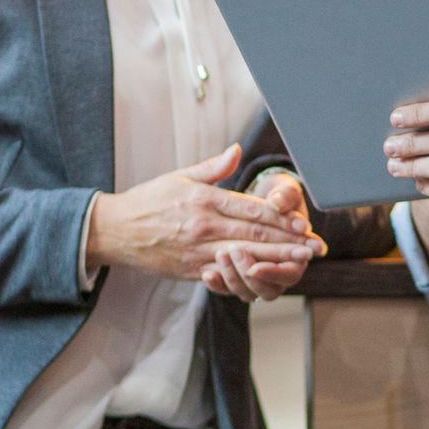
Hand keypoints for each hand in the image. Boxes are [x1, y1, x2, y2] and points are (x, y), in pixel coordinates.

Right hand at [88, 145, 319, 280]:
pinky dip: (248, 276)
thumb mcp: (180, 176)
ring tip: (300, 263)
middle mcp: (204, 225)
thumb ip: (213, 168)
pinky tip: (267, 277)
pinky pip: (225, 274)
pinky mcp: (192, 269)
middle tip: (314, 248)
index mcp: (204, 199)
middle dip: (288, 242)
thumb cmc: (149, 201)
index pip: (251, 209)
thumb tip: (237, 150)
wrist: (114, 231)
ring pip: (244, 255)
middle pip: (254, 234)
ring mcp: (198, 250)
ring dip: (275, 260)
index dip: (281, 218)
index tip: (303, 223)